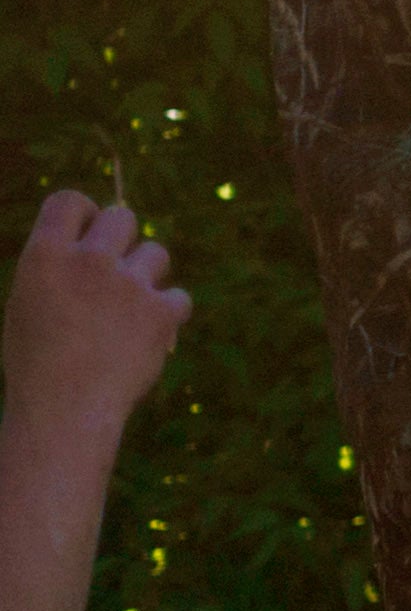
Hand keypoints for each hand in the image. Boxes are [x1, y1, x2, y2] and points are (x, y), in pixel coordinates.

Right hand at [4, 194, 190, 438]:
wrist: (64, 410)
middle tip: (114, 272)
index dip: (83, 213)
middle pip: (123, 215)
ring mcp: (128, 284)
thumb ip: (60, 269)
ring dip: (148, 275)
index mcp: (44, 256)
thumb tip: (91, 241)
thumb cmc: (37, 363)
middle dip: (123, 238)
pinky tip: (148, 338)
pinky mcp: (162, 310)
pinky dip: (169, 315)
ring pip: (156, 253)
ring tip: (127, 311)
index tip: (87, 233)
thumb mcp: (30, 304)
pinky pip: (179, 297)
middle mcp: (88, 260)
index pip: (69, 200)